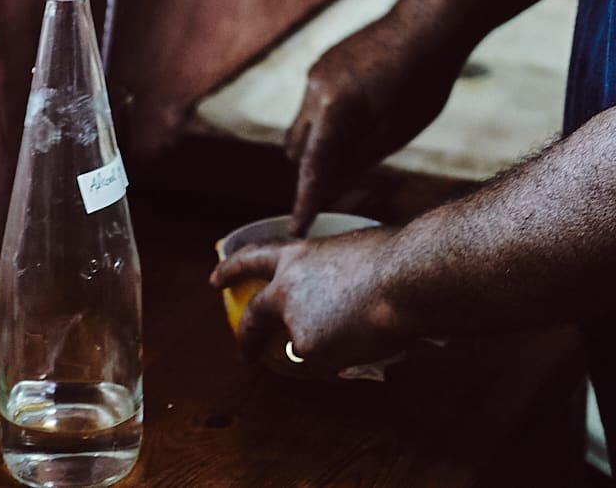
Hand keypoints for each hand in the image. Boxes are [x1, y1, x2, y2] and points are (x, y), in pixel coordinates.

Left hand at [210, 228, 408, 372]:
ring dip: (324, 345)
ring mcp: (295, 323)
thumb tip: (342, 293)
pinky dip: (343, 359)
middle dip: (245, 337)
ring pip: (303, 346)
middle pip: (254, 316)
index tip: (215, 279)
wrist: (401, 277)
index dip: (232, 268)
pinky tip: (365, 343)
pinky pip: (326, 363)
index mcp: (298, 256)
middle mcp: (287, 289)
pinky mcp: (310, 351)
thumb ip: (333, 272)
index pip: (254, 257)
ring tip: (359, 333)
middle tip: (244, 351)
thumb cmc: (390, 255)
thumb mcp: (351, 251)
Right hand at [285, 8, 465, 232]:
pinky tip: (365, 114)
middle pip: (297, 149)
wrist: (429, 21)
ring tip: (365, 141)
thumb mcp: (396, 132)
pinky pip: (314, 104)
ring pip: (303, 125)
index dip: (305, 201)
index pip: (312, 168)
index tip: (297, 229)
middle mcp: (315, 88)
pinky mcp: (324, 62)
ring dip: (321, 143)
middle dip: (313, 169)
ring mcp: (317, 71)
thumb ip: (357, 160)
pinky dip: (328, 120)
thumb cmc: (422, 80)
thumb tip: (328, 186)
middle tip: (343, 185)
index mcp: (334, 107)